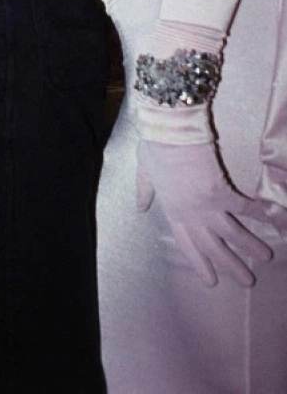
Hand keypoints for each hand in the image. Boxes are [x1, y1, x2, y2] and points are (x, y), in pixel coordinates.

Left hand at [136, 139, 272, 286]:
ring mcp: (206, 206)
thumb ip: (145, 191)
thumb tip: (141, 206)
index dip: (199, 262)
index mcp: (172, 211)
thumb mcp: (144, 173)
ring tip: (267, 258)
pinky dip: (261, 212)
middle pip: (213, 247)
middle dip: (231, 266)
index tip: (211, 280)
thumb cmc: (155, 148)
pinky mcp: (220, 192)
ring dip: (251, 246)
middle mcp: (191, 215)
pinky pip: (245, 207)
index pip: (187, 244)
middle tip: (248, 281)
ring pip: (232, 233)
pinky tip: (276, 217)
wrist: (168, 132)